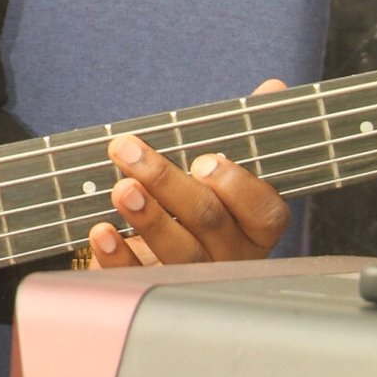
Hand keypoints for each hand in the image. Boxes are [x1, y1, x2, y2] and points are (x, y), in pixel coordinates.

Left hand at [87, 79, 292, 269]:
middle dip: (167, 182)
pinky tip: (102, 231)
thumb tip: (273, 88)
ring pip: (178, 252)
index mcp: (256, 225)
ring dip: (147, 218)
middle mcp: (231, 254)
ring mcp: (195, 276)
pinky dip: (119, 256)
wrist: (164, 254)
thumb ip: (246, 132)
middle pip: (208, 221)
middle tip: (128, 151)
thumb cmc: (202, 200)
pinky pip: (138, 277)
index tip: (204, 160)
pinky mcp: (154, 288)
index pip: (264, 210)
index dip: (236, 185)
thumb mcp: (225, 169)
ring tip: (120, 188)